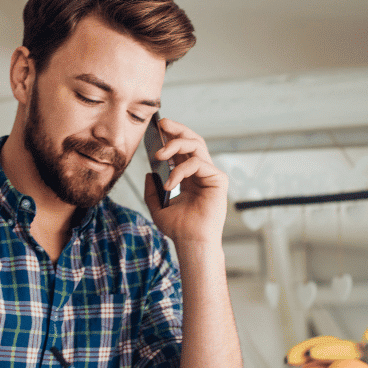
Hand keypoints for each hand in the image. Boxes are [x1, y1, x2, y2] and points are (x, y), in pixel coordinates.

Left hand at [144, 118, 227, 245]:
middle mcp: (201, 172)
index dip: (172, 135)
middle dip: (177, 129)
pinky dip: (180, 170)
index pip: (182, 148)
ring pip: (196, 146)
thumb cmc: (179, 228)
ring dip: (175, 145)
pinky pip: (198, 164)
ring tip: (159, 155)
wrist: (190, 242)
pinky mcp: (218, 180)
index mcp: (189, 176)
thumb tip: (149, 173)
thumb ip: (152, 190)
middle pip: (193, 140)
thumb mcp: (157, 206)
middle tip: (162, 125)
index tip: (158, 126)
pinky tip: (170, 184)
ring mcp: (211, 175)